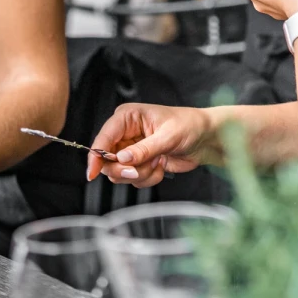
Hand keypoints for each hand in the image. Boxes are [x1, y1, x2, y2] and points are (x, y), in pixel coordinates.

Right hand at [87, 103, 215, 186]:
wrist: (205, 138)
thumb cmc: (189, 125)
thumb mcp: (168, 136)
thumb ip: (144, 149)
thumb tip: (121, 158)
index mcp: (128, 117)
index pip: (104, 137)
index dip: (96, 156)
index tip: (93, 173)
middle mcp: (126, 133)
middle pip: (108, 160)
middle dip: (125, 169)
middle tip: (141, 168)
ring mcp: (132, 150)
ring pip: (120, 173)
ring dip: (141, 173)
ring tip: (158, 161)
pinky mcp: (139, 163)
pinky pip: (133, 180)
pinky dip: (148, 178)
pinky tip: (161, 166)